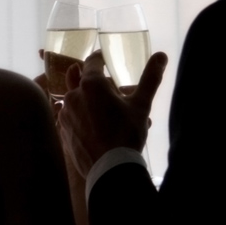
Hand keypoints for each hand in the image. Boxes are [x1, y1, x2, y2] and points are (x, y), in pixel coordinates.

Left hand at [58, 50, 166, 177]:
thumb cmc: (127, 133)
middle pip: (83, 81)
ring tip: (107, 115)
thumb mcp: (141, 104)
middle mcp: (73, 95)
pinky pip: (72, 117)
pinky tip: (95, 128)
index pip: (92, 62)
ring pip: (77, 100)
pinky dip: (82, 117)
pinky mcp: (63, 131)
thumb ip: (150, 78)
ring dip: (88, 102)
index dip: (99, 58)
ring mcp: (65, 114)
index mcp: (91, 84)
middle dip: (96, 84)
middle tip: (112, 93)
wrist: (110, 170)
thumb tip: (162, 55)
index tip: (104, 59)